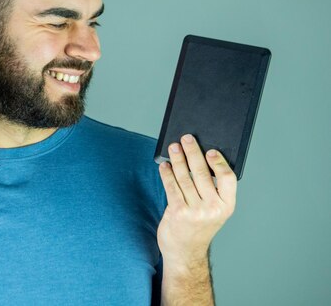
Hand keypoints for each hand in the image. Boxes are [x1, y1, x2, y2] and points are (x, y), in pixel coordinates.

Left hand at [157, 134, 236, 265]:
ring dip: (178, 159)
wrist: (185, 252)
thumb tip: (200, 159)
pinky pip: (172, 186)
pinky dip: (167, 173)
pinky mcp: (178, 212)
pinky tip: (164, 165)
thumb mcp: (214, 211)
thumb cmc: (199, 227)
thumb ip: (212, 190)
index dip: (219, 162)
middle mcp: (213, 209)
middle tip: (186, 138)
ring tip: (173, 147)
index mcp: (226, 206)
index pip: (227, 179)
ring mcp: (195, 211)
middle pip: (202, 173)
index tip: (211, 150)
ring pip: (185, 177)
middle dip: (193, 152)